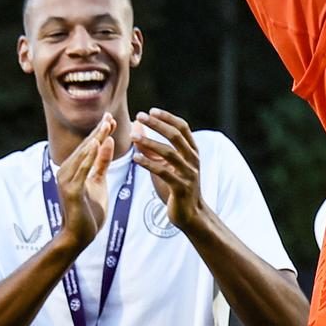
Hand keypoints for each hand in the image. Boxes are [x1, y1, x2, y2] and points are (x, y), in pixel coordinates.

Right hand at [52, 115, 115, 250]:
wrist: (80, 236)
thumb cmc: (89, 211)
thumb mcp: (99, 182)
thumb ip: (102, 163)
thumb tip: (107, 141)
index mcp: (73, 169)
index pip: (89, 146)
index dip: (100, 132)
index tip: (111, 118)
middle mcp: (66, 171)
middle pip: (86, 147)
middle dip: (99, 131)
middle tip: (111, 116)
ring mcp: (66, 180)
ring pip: (83, 155)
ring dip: (95, 139)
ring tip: (107, 125)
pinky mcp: (71, 191)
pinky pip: (81, 170)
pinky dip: (88, 157)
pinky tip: (96, 144)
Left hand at [130, 109, 203, 231]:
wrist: (190, 215)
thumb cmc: (175, 187)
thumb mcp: (164, 165)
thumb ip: (151, 148)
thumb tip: (136, 127)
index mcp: (192, 152)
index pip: (182, 128)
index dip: (167, 118)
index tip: (151, 110)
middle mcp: (193, 160)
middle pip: (175, 136)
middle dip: (157, 124)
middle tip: (140, 116)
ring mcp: (188, 174)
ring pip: (169, 153)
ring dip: (149, 142)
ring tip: (132, 136)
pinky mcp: (181, 188)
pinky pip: (163, 172)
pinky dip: (148, 164)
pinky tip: (135, 158)